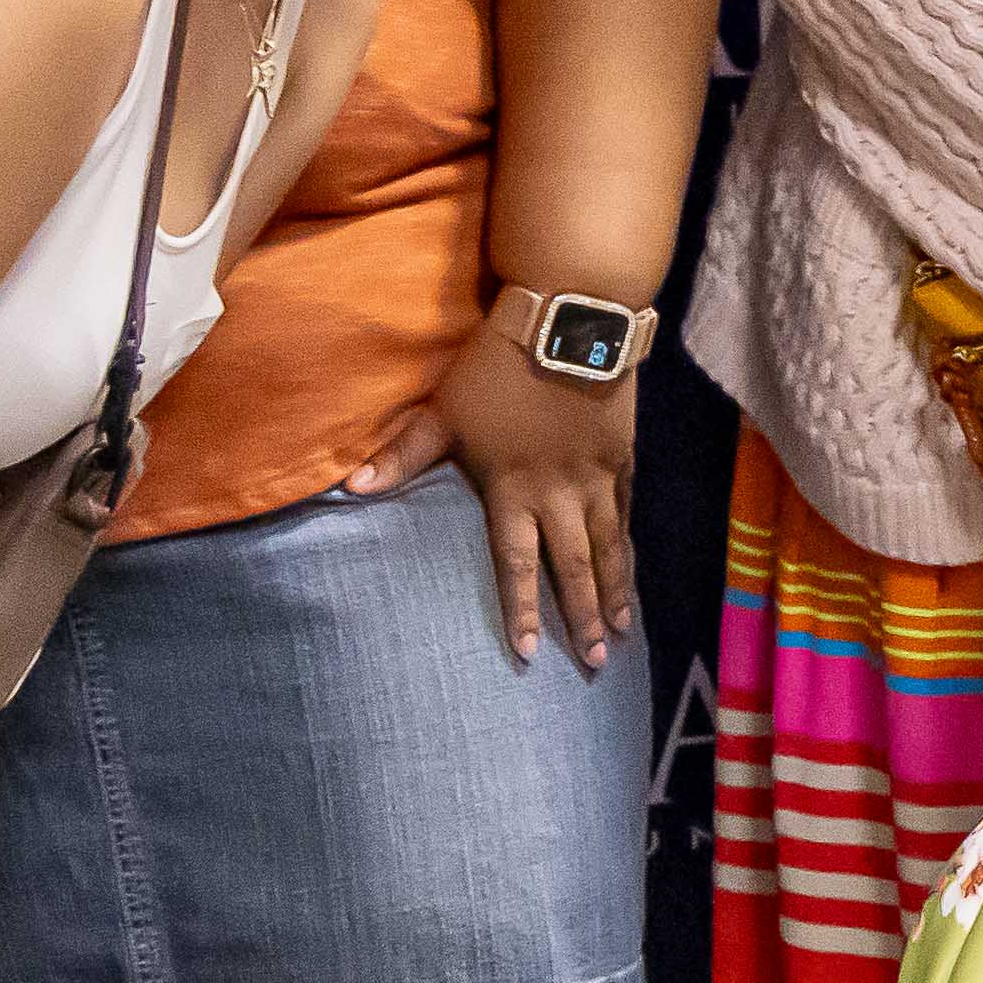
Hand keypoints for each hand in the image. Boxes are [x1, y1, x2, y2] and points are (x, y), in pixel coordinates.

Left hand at [375, 309, 641, 666]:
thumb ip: (403, 453)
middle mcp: (560, 493)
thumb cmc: (498, 365)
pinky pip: (627, 512)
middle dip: (583, 617)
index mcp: (513, 489)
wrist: (572, 320)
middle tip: (595, 662)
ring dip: (616, 591)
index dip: (521, 611)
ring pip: (610, 546)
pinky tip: (630, 565)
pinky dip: (628, 544)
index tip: (531, 654)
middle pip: (573, 567)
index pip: (517, 564)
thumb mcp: (444, 409)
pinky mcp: (622, 455)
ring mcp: (597, 476)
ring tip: (622, 630)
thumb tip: (352, 488)